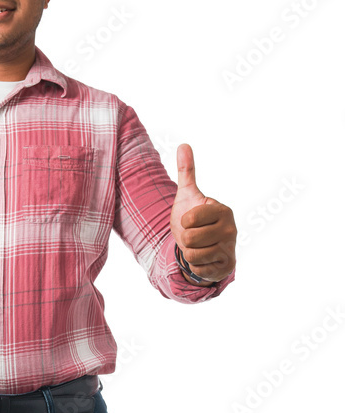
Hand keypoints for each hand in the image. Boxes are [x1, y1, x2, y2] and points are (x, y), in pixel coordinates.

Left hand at [169, 143, 236, 282]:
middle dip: (185, 238)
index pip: (189, 219)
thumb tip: (183, 144)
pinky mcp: (226, 266)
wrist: (204, 246)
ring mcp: (229, 248)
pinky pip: (199, 268)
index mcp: (222, 210)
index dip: (183, 222)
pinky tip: (204, 258)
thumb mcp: (188, 195)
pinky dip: (196, 265)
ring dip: (189, 252)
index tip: (191, 220)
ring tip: (198, 246)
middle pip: (189, 238)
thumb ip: (186, 171)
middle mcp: (230, 229)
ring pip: (193, 254)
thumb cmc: (195, 218)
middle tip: (193, 235)